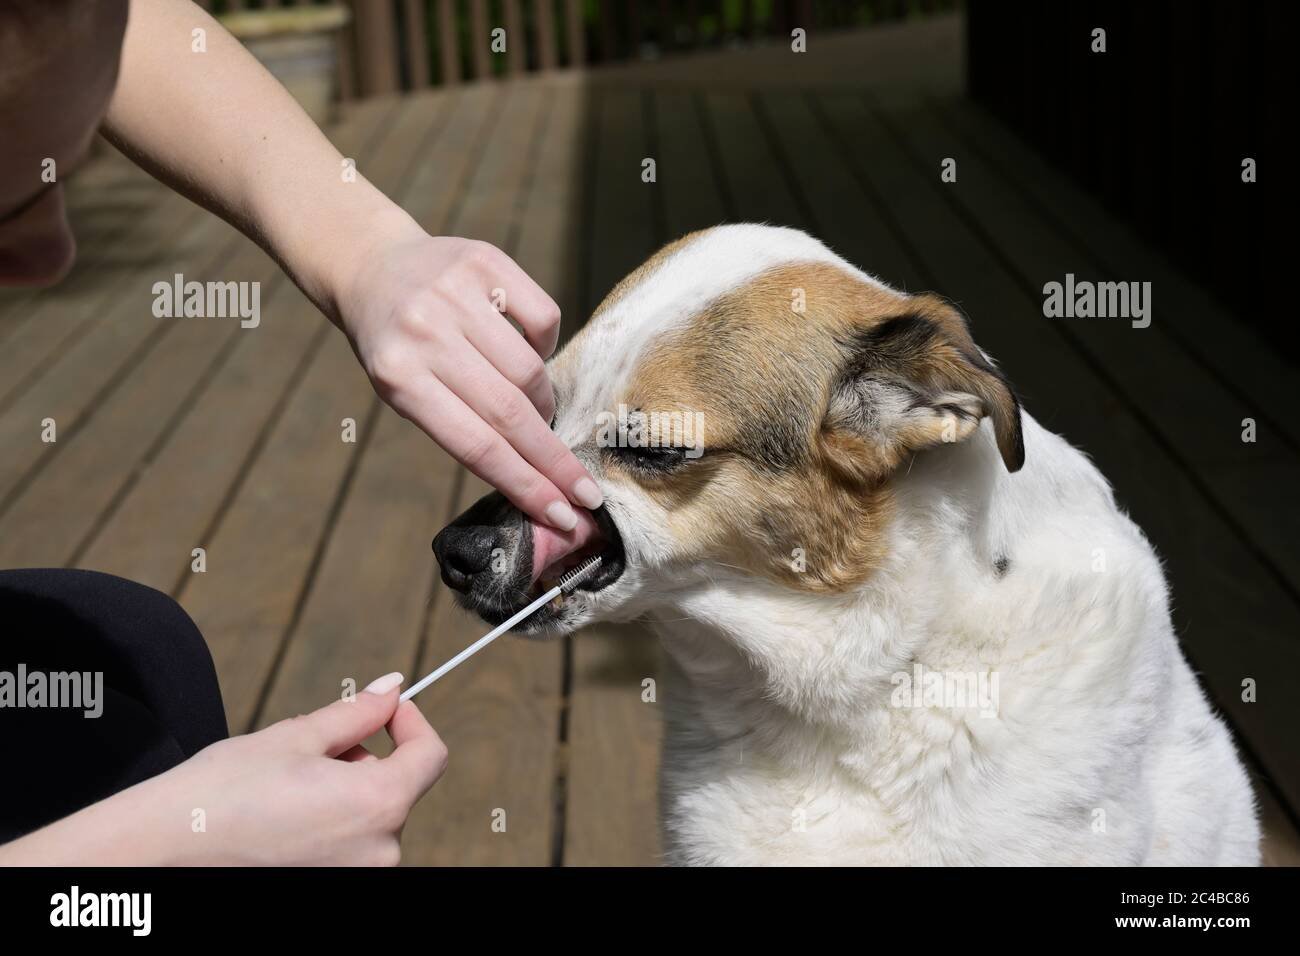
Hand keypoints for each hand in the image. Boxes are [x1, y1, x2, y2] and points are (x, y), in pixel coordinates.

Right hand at [0, 672, 447, 865]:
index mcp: (379, 804)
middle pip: (397, 785)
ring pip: (370, 814)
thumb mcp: (296, 736)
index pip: (431, 756)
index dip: (411, 722)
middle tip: (309, 749)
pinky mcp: (332, 887)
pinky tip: (284, 816)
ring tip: (285, 785)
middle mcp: (379, 851)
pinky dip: (330, 821)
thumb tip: (392, 689)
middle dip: (364, 757)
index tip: (388, 708)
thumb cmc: (220, 795)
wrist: (161, 853)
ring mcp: (357, 876)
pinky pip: (349, 843)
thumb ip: (356, 713)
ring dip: (344, 789)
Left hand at [335, 216, 601, 530]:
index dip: (525, 483)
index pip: (476, 445)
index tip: (561, 514)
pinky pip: (544, 318)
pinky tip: (528, 352)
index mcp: (397, 378)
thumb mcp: (404, 393)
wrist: (372, 268)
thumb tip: (535, 474)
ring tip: (539, 412)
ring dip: (545, 403)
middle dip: (554, 461)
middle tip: (587, 495)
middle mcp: (424, 333)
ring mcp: (455, 294)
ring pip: (531, 369)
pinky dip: (545, 346)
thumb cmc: (396, 347)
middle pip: (509, 413)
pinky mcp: (485, 260)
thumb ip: (460, 425)